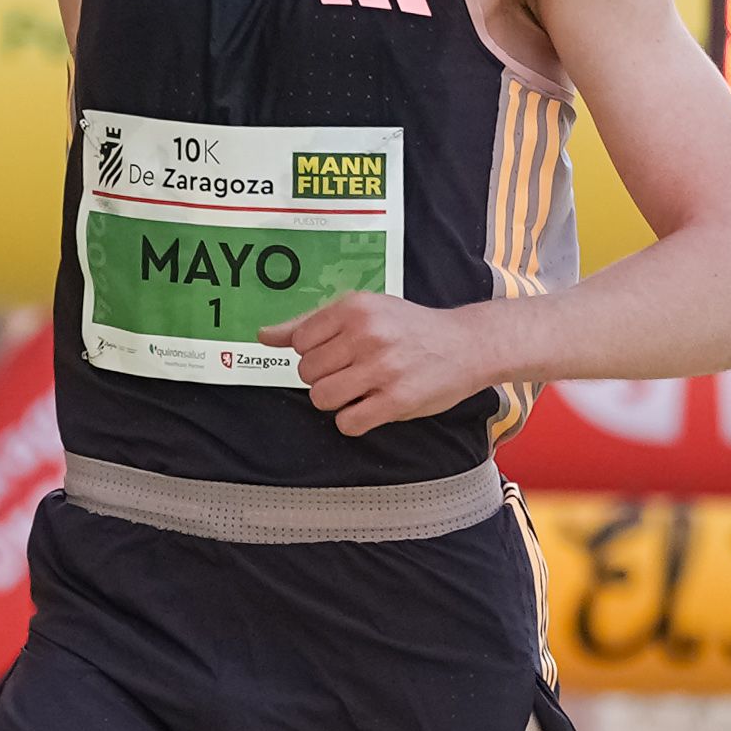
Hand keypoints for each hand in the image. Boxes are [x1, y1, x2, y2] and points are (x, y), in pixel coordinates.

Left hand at [270, 290, 495, 435]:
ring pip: (322, 398)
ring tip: (361, 390)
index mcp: (355, 308)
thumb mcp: (365, 311)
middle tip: (355, 371)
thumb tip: (263, 336)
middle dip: (325, 377)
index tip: (340, 352)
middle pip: (307, 373)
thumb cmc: (410, 328)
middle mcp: (367, 335)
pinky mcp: (396, 400)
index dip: (315, 353)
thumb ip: (311, 324)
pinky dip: (354, 421)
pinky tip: (372, 406)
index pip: (300, 342)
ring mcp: (382, 368)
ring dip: (337, 401)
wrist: (467, 344)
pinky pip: (348, 422)